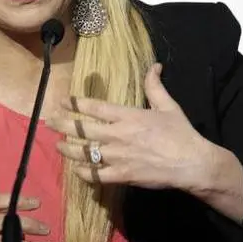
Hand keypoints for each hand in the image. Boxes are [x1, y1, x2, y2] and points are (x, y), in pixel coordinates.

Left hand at [47, 63, 216, 193]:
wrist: (192, 163)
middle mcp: (118, 134)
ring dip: (68, 149)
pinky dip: (84, 173)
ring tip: (58, 146)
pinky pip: (96, 176)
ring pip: (85, 153)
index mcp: (127, 116)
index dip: (75, 103)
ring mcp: (118, 156)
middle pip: (82, 129)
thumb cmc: (181, 133)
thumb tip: (154, 66)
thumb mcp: (168, 105)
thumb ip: (155, 86)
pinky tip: (77, 170)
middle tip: (49, 122)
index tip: (62, 101)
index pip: (94, 107)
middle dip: (63, 124)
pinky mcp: (122, 175)